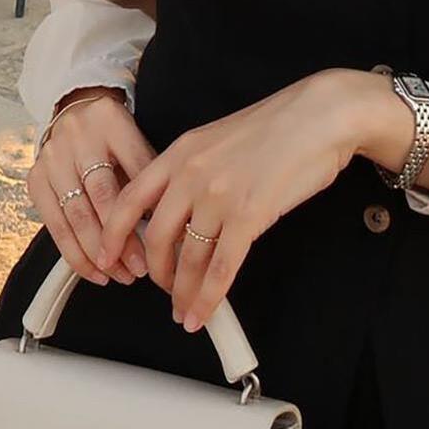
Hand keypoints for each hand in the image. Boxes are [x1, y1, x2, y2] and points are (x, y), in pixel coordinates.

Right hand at [27, 88, 154, 286]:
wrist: (72, 112)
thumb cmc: (113, 135)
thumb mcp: (137, 141)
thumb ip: (150, 176)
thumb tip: (172, 225)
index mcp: (112, 123)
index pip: (134, 169)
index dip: (146, 209)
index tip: (159, 241)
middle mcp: (78, 139)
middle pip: (101, 196)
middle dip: (120, 239)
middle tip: (139, 268)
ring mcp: (52, 159)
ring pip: (75, 215)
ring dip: (97, 253)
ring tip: (119, 275)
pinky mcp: (35, 179)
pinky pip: (54, 225)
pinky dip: (73, 253)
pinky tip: (92, 270)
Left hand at [95, 69, 367, 331]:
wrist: (320, 117)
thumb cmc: (279, 126)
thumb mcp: (218, 138)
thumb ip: (192, 170)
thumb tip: (180, 211)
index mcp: (180, 152)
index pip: (129, 200)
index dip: (113, 236)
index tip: (107, 257)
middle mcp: (191, 174)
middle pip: (157, 238)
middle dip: (157, 274)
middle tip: (164, 291)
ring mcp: (218, 195)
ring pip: (188, 259)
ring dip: (184, 293)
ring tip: (185, 310)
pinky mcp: (249, 215)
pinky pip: (222, 267)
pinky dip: (210, 296)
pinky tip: (206, 311)